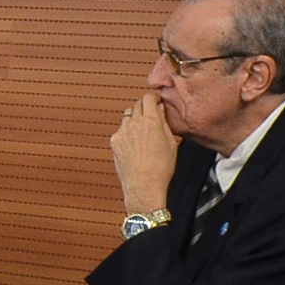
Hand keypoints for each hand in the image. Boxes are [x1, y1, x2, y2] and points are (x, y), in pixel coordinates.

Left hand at [110, 92, 181, 214]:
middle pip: (137, 104)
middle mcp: (134, 124)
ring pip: (127, 116)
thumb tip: (160, 111)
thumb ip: (164, 122)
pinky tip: (135, 143)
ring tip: (143, 131)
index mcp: (151, 121)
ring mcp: (122, 132)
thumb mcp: (171, 143)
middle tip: (151, 115)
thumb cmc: (160, 169)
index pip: (148, 97)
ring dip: (135, 118)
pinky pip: (121, 130)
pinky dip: (127, 132)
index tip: (156, 101)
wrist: (143, 186)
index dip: (153, 98)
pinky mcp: (114, 141)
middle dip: (144, 107)